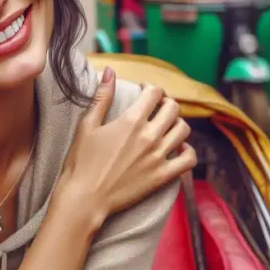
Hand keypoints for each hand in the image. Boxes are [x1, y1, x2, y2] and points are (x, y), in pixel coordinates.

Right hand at [54, 67, 196, 231]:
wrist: (85, 198)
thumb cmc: (81, 161)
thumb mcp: (87, 125)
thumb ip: (101, 97)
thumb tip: (109, 71)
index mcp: (131, 121)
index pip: (154, 93)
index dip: (151, 88)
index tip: (144, 92)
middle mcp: (149, 136)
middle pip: (173, 108)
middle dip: (165, 103)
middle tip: (156, 109)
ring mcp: (158, 157)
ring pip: (183, 130)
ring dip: (177, 124)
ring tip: (166, 127)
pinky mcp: (163, 176)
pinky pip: (189, 159)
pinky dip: (187, 151)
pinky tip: (177, 149)